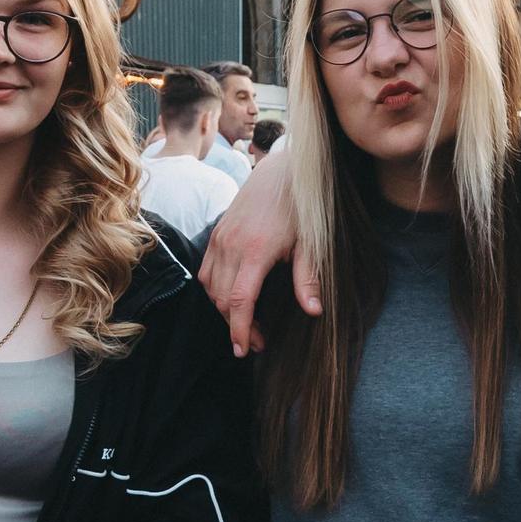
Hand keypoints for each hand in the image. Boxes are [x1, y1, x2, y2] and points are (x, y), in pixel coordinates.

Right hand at [197, 153, 318, 355]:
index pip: (240, 301)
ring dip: (225, 310)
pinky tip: (231, 298)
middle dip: (236, 325)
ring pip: (212, 288)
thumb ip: (308, 278)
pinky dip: (215, 290)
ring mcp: (220, 239)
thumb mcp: (310, 243)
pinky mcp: (216, 234)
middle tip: (257, 342)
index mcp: (255, 251)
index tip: (245, 348)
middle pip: (223, 299)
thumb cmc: (299, 208)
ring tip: (246, 323)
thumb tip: (314, 311)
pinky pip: (206, 271)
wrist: (280, 172)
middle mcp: (231, 246)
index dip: (240, 329)